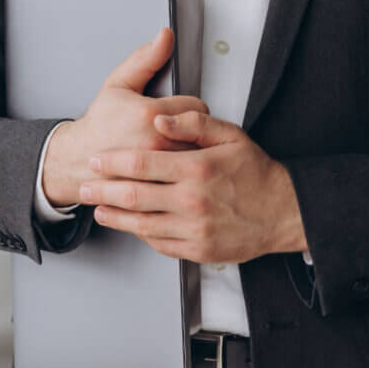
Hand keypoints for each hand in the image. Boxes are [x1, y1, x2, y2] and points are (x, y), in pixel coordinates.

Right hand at [42, 28, 208, 206]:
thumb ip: (146, 58)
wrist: (79, 160)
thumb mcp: (119, 83)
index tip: (181, 110)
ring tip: (176, 147)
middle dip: (193, 130)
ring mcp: (158, 171)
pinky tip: (174, 169)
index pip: (198, 107)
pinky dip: (184, 175)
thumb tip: (165, 37)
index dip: (190, 107)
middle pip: (202, 134)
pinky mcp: (158, 189)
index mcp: (150, 115)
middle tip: (178, 128)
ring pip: (198, 158)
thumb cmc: (100, 124)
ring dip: (192, 153)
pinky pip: (186, 180)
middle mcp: (157, 144)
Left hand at [77, 110, 307, 263]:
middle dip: (104, 189)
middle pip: (135, 195)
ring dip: (115, 216)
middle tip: (85, 185)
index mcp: (196, 169)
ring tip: (98, 208)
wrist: (283, 212)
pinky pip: (160, 243)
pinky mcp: (198, 250)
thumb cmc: (255, 172)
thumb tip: (161, 117)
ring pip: (142, 224)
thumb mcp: (229, 134)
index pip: (142, 164)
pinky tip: (130, 225)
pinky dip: (141, 234)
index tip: (97, 159)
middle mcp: (192, 201)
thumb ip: (192, 123)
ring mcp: (195, 230)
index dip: (114, 162)